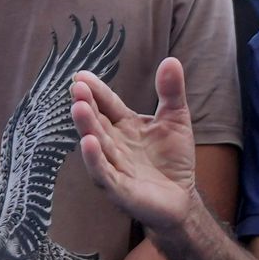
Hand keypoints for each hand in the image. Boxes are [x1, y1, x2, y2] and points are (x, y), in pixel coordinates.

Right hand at [68, 60, 202, 232]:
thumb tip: (171, 60)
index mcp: (124, 126)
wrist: (182, 199)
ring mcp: (114, 168)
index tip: (82, 76)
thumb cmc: (173, 160)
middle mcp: (113, 146)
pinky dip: (95, 161)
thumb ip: (171, 92)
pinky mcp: (120, 191)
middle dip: (86, 106)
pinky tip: (88, 144)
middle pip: (97, 123)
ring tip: (78, 108)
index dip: (96, 91)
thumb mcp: (176, 119)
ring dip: (86, 128)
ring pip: (97, 147)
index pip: (107, 105)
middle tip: (76, 88)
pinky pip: (104, 175)